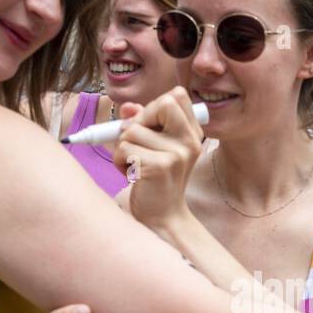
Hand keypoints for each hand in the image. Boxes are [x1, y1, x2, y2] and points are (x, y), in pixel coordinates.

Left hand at [116, 88, 202, 232]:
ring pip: (132, 130)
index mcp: (193, 133)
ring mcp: (177, 155)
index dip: (156, 106)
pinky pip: (124, 149)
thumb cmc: (156, 179)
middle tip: (138, 145)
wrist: (163, 217)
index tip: (150, 127)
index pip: (177, 95)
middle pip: (161, 103)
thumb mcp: (154, 145)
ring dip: (123, 146)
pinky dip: (119, 161)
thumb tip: (127, 108)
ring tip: (134, 165)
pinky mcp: (159, 167)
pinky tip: (131, 174)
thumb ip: (143, 121)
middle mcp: (190, 142)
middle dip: (138, 121)